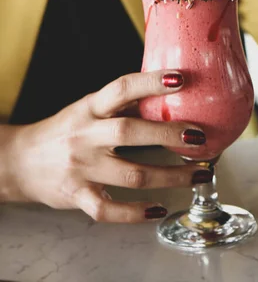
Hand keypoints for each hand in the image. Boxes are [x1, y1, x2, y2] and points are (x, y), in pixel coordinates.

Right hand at [11, 71, 209, 222]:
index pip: (121, 88)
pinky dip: (136, 213)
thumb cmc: (65, 130)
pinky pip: (109, 209)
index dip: (150, 82)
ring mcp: (81, 168)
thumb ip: (121, 102)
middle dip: (169, 135)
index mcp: (90, 107)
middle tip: (200, 137)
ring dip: (171, 176)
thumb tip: (166, 89)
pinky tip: (159, 208)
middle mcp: (85, 135)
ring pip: (131, 174)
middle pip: (130, 133)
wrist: (20, 161)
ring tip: (199, 174)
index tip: (180, 79)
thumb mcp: (88, 108)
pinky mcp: (77, 196)